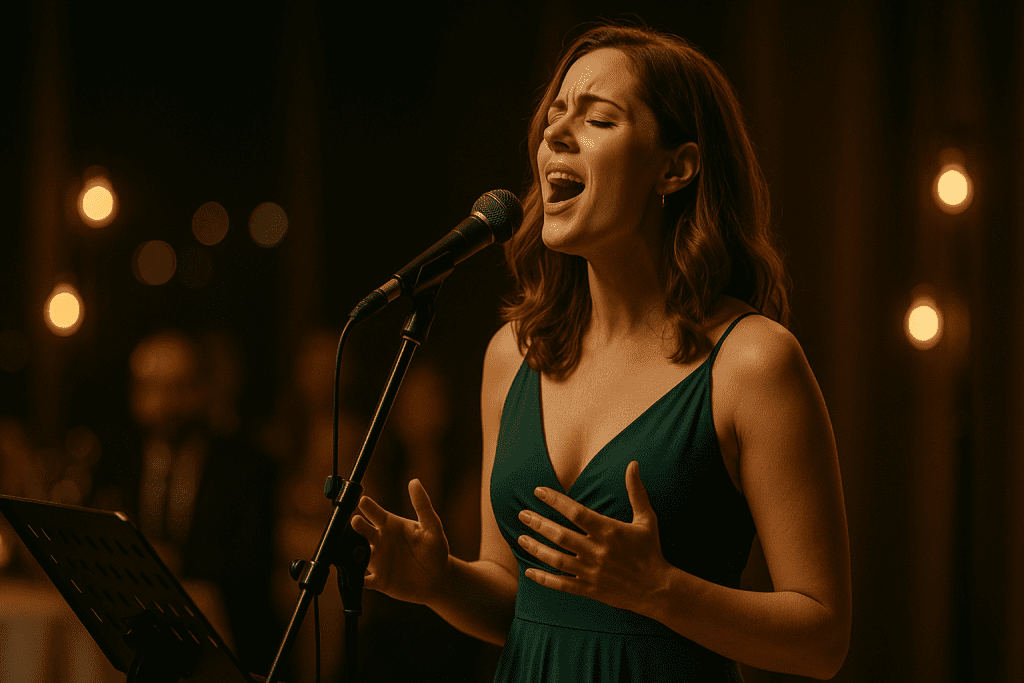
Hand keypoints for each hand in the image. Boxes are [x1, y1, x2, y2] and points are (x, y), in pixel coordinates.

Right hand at [349, 478, 449, 605]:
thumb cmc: (435, 550)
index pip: (376, 513)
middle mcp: (380, 541)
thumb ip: (423, 506)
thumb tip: (414, 482)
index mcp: (390, 525)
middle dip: (358, 527)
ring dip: (354, 552)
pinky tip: (354, 579)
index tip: (363, 500)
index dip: (368, 507)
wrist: (438, 580)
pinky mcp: (378, 580)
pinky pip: (362, 580)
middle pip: (363, 532)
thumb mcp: (432, 527)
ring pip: (359, 555)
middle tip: (355, 521)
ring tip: (352, 549)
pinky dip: (356, 580)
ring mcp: (377, 560)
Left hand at [516, 461, 671, 612]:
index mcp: (609, 531)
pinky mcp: (589, 589)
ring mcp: (591, 572)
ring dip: (536, 548)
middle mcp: (597, 551)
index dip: (555, 501)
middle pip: (560, 535)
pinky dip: (544, 579)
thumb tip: (633, 464)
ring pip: (556, 559)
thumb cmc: (651, 550)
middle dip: (538, 523)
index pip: (576, 513)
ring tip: (520, 538)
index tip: (539, 492)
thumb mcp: (647, 519)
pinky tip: (528, 571)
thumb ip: (636, 491)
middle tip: (522, 514)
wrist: (658, 588)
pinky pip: (562, 584)